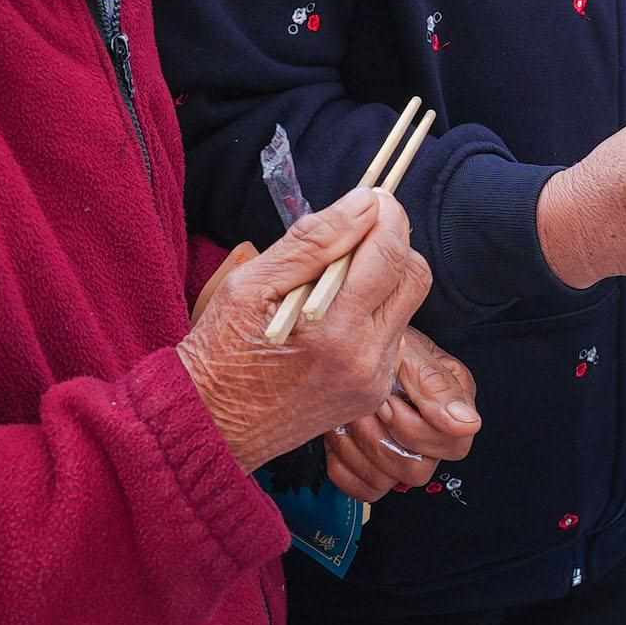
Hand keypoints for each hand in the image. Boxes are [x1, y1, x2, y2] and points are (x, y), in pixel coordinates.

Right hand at [179, 183, 432, 470]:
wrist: (211, 426)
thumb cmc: (219, 352)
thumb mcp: (251, 284)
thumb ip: (312, 242)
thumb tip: (365, 202)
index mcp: (335, 332)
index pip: (391, 255)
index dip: (388, 216)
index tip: (372, 198)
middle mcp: (366, 359)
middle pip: (414, 277)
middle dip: (392, 244)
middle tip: (352, 235)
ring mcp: (374, 380)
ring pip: (406, 305)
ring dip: (382, 278)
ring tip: (330, 281)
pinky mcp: (372, 392)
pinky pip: (391, 334)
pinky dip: (372, 311)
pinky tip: (331, 315)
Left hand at [322, 330, 480, 502]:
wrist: (347, 343)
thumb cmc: (379, 339)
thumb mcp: (406, 351)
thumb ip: (436, 386)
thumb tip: (468, 423)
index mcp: (453, 405)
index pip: (452, 445)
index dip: (413, 428)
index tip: (388, 400)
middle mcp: (434, 436)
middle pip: (417, 471)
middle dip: (380, 439)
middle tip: (365, 407)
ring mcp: (405, 455)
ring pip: (387, 482)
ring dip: (357, 449)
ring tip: (349, 416)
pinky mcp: (375, 468)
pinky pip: (363, 488)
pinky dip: (344, 465)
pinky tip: (340, 434)